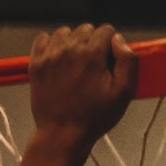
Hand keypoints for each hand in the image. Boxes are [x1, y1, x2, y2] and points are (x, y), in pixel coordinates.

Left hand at [4, 25, 135, 165]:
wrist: (62, 136)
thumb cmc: (94, 118)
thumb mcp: (123, 95)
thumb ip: (128, 62)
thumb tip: (119, 40)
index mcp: (92, 54)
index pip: (106, 30)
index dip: (111, 46)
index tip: (108, 63)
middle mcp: (70, 48)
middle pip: (86, 29)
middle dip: (92, 44)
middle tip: (92, 69)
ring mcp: (50, 54)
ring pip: (66, 32)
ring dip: (73, 44)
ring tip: (75, 66)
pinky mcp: (37, 62)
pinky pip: (44, 38)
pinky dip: (52, 46)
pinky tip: (59, 62)